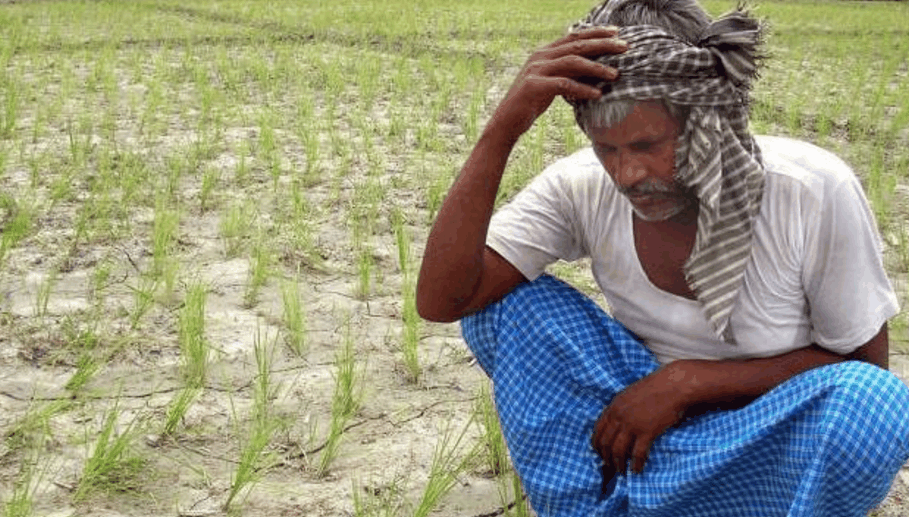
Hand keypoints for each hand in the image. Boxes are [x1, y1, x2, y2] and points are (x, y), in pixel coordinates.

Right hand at [490, 27, 626, 140]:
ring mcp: (536, 70)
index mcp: (544, 53)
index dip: (596, 33)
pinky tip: (597, 94)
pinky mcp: (534, 87)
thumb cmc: (530, 104)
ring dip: (596, 67)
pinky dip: (582, 89)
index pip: (574, 36)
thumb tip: (596, 72)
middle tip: (625, 47)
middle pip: (577, 45)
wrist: (505, 121)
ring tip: (615, 74)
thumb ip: (568, 74)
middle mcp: (540, 57)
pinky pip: (564, 84)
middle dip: (603, 45)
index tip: (617, 33)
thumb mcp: (551, 84)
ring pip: (573, 62)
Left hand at [591, 365, 694, 474]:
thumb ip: (621, 408)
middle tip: (610, 467)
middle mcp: (619, 416)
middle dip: (606, 458)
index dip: (597, 445)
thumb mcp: (630, 395)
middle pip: (606, 443)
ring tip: (622, 471)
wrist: (673, 386)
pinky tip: (637, 470)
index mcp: (613, 406)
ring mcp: (632, 424)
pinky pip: (638, 453)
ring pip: (618, 451)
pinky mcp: (647, 431)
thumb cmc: (655, 389)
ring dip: (618, 464)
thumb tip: (617, 423)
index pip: (598, 430)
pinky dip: (636, 464)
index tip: (600, 454)